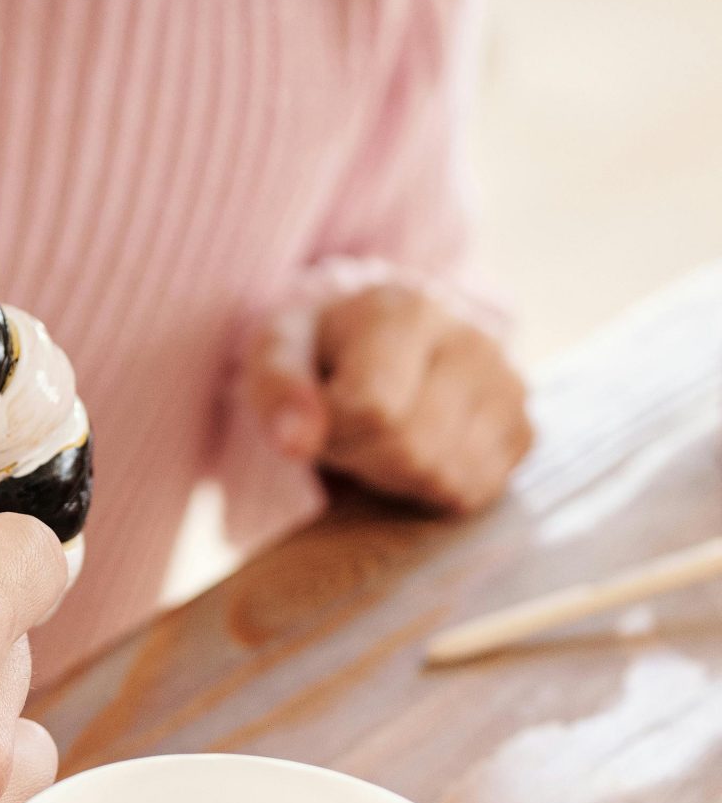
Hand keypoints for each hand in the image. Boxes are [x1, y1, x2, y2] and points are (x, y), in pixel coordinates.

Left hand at [246, 282, 533, 514]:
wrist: (378, 337)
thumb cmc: (323, 347)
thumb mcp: (277, 351)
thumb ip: (277, 389)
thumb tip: (296, 443)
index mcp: (409, 311)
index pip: (374, 411)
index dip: (333, 430)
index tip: (319, 410)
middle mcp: (473, 342)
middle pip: (413, 450)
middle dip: (362, 455)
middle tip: (346, 427)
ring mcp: (508, 386)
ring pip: (446, 478)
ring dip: (395, 474)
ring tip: (380, 432)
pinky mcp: (525, 429)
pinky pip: (474, 491)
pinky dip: (432, 486)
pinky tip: (415, 447)